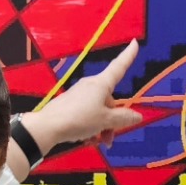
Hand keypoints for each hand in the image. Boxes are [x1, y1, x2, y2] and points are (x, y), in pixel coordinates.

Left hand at [22, 41, 143, 152]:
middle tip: (109, 139)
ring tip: (97, 142)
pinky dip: (90, 126)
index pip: (119, 67)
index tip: (134, 42)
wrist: (47, 126)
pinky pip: (86, 114)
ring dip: (101, 127)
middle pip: (109, 100)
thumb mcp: (105, 120)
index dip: (128, 56)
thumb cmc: (80, 119)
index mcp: (101, 84)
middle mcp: (91, 85)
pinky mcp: (69, 104)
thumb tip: (138, 116)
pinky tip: (86, 139)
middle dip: (112, 120)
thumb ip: (123, 118)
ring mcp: (79, 94)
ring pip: (98, 110)